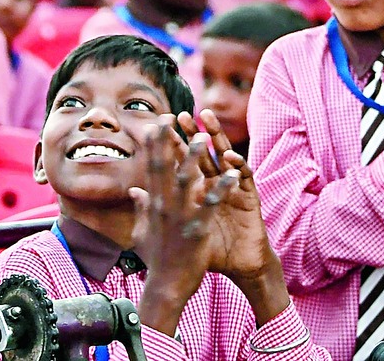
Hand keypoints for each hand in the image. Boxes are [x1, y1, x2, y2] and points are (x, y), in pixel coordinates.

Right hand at [130, 118, 237, 335]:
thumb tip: (134, 189)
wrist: (166, 287)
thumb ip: (140, 207)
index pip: (152, 167)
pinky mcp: (197, 229)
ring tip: (203, 137)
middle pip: (165, 167)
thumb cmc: (156, 259)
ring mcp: (180, 217)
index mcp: (153, 204)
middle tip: (172, 116)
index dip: (154, 143)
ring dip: (195, 157)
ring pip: (187, 180)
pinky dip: (221, 187)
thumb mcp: (142, 230)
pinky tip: (232, 174)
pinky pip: (211, 204)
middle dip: (168, 140)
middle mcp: (163, 205)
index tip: (156, 122)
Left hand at [175, 110, 290, 325]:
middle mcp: (214, 184)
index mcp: (197, 190)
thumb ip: (156, 207)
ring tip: (207, 120)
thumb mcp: (180, 227)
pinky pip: (244, 179)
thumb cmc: (210, 249)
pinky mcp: (249, 198)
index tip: (157, 128)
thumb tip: (134, 191)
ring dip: (217, 138)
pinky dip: (238, 166)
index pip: (180, 163)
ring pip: (224, 156)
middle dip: (191, 134)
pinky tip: (230, 156)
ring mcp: (232, 188)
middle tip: (181, 115)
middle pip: (202, 154)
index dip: (170, 146)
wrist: (240, 266)